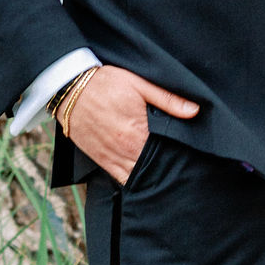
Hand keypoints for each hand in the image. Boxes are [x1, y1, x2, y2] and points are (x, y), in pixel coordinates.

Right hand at [59, 64, 198, 184]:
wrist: (70, 89)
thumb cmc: (106, 83)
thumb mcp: (140, 84)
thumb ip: (168, 99)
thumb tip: (194, 111)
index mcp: (138, 131)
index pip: (166, 153)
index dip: (179, 156)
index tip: (189, 156)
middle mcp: (126, 149)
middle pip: (153, 167)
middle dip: (167, 168)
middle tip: (181, 166)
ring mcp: (112, 157)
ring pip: (138, 177)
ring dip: (151, 176)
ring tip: (165, 174)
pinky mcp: (101, 160)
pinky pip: (120, 178)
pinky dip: (133, 180)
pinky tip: (144, 177)